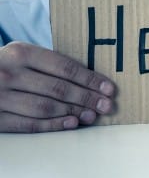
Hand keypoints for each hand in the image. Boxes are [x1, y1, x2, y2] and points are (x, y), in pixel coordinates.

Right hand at [0, 42, 114, 132]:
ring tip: (92, 115)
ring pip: (44, 107)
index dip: (90, 79)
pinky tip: (70, 123)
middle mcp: (9, 73)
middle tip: (107, 105)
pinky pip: (28, 124)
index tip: (109, 88)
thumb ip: (47, 63)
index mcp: (21, 53)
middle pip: (58, 88)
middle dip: (87, 97)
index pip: (64, 67)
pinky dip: (52, 125)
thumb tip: (89, 78)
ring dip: (73, 112)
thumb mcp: (20, 55)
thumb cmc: (3, 65)